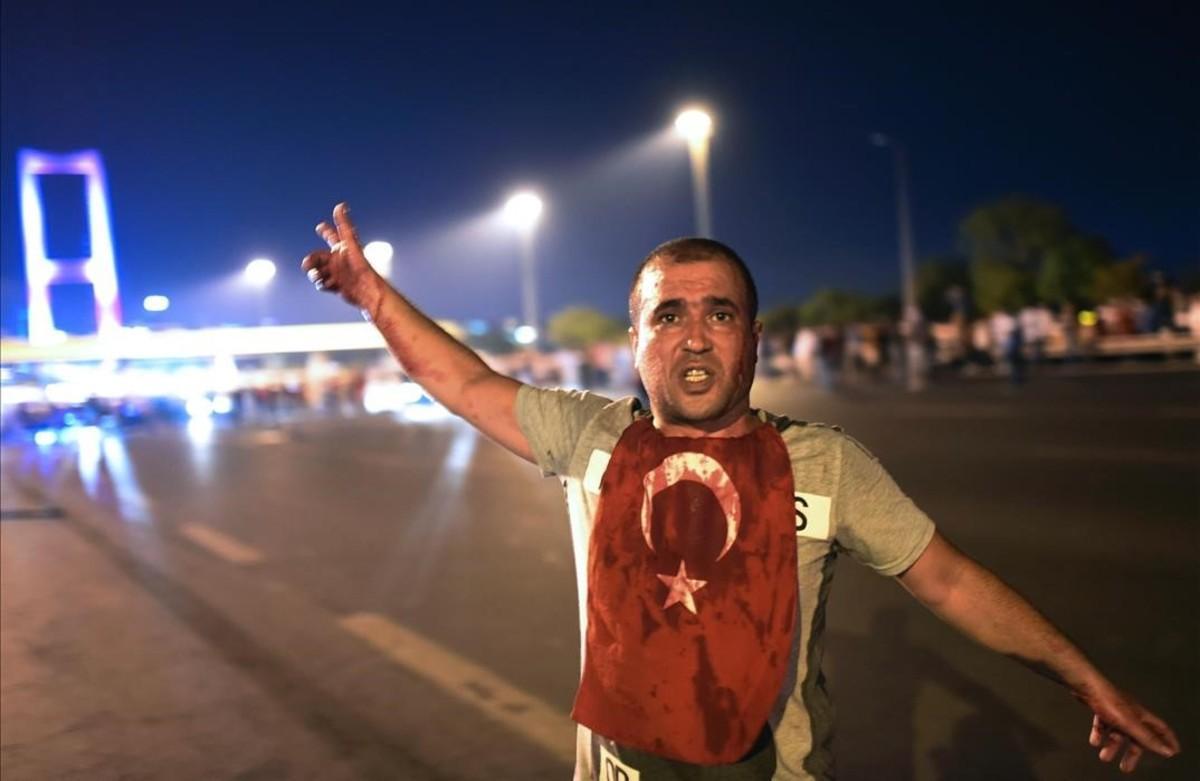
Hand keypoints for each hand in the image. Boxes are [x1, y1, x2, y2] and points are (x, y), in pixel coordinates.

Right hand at [302, 202, 385, 316]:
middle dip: (311, 260)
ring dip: (314, 273)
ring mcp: (337, 273)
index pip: (331, 236)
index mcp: (341, 248)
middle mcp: (338, 260)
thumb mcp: (350, 242)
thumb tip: (341, 205)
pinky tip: (326, 284)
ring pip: (317, 271)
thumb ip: (344, 224)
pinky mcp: (336, 285)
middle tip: (308, 264)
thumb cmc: (360, 264)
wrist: (365, 287)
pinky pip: (322, 284)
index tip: (320, 227)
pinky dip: (321, 284)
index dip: (326, 230)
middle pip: (317, 257)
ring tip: (318, 276)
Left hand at [1084, 683, 1179, 772]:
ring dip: (1111, 746)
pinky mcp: (1100, 708)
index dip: (1168, 740)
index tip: (1174, 751)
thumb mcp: (1130, 724)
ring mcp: (1115, 710)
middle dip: (1132, 752)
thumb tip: (1168, 751)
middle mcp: (1131, 713)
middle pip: (1137, 736)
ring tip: (1104, 757)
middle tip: (1126, 768)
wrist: (1085, 686)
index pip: (1160, 729)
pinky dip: (1099, 734)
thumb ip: (1148, 739)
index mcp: (1141, 716)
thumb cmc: (1109, 702)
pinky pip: (1103, 725)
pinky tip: (1094, 742)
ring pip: (1117, 732)